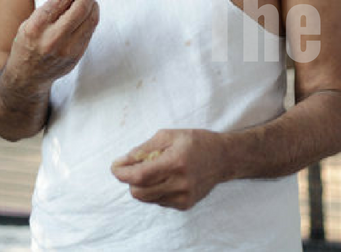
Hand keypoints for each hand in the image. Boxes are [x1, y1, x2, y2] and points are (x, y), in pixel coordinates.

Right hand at [2, 0, 98, 90]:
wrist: (26, 77)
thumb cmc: (27, 44)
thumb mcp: (28, 25)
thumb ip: (48, 11)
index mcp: (35, 26)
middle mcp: (51, 38)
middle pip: (80, 8)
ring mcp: (66, 49)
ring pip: (89, 20)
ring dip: (93, 4)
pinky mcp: (76, 56)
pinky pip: (90, 32)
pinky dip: (93, 18)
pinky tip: (91, 11)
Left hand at [112, 129, 227, 210]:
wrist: (224, 158)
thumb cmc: (197, 142)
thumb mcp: (170, 135)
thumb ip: (144, 148)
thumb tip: (123, 161)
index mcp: (176, 162)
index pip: (139, 176)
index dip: (122, 173)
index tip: (116, 167)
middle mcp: (180, 182)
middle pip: (138, 191)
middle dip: (131, 180)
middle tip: (136, 167)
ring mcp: (184, 196)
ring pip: (147, 198)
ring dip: (143, 186)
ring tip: (155, 172)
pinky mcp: (186, 204)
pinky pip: (159, 201)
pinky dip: (156, 191)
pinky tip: (167, 179)